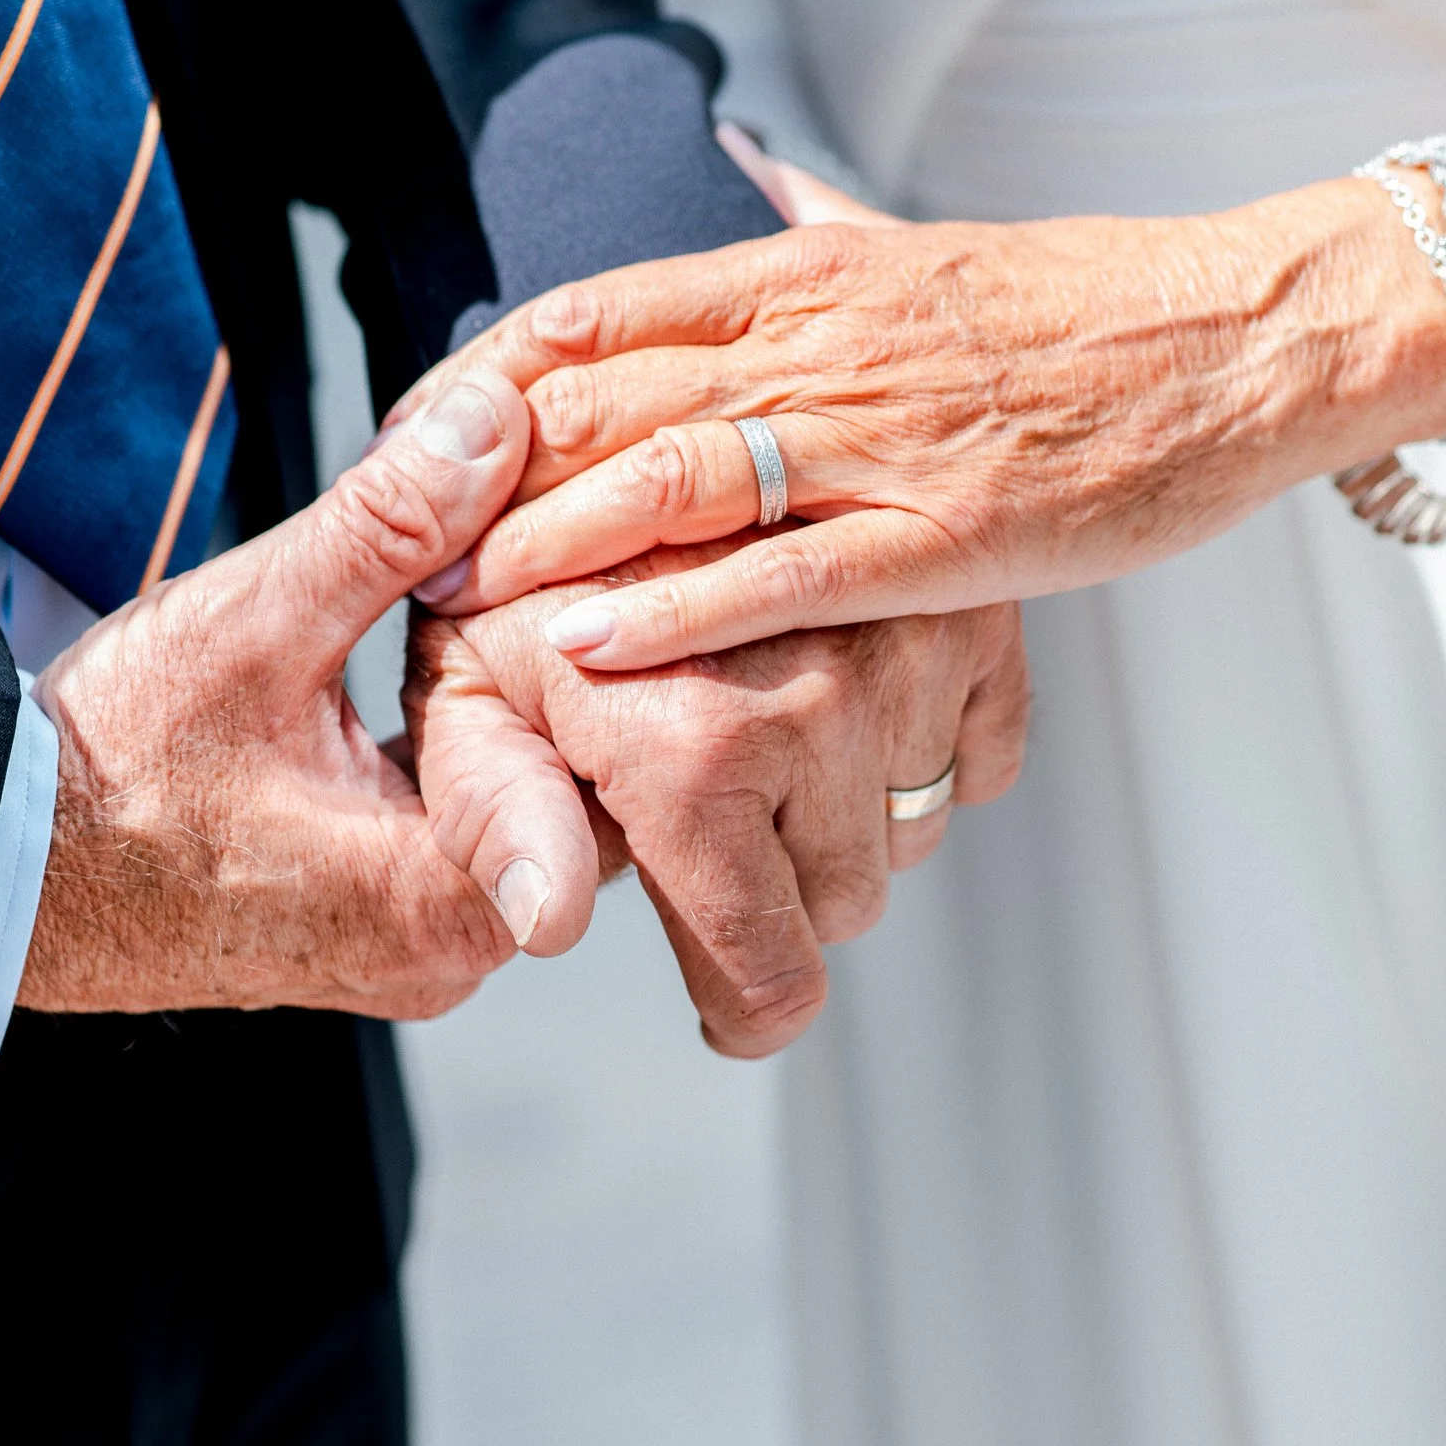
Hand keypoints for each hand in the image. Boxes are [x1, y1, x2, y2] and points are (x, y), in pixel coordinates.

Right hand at [17, 369, 591, 1016]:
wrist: (0, 868)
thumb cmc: (107, 771)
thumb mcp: (254, 619)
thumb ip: (389, 525)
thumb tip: (495, 424)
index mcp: (447, 899)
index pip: (623, 786)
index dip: (621, 668)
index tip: (606, 580)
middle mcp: (447, 954)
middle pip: (585, 807)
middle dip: (571, 689)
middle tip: (564, 577)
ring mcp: (410, 956)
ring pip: (523, 821)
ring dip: (517, 723)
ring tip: (502, 619)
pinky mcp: (374, 939)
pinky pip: (464, 843)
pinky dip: (464, 763)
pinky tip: (443, 684)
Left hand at [399, 182, 1445, 670]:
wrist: (1239, 337)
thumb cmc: (1083, 307)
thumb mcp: (923, 251)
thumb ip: (817, 225)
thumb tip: (742, 176)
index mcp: (805, 276)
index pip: (596, 311)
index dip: (484, 378)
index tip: (415, 439)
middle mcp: (821, 344)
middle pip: (605, 393)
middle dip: (486, 473)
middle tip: (402, 539)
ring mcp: (881, 439)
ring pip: (674, 474)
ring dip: (550, 539)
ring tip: (461, 593)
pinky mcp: (945, 535)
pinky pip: (785, 574)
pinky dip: (676, 612)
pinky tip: (594, 648)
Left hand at [405, 542, 1028, 1055]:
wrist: (616, 433)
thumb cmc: (520, 578)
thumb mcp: (465, 701)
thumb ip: (494, 823)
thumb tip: (549, 927)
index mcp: (700, 750)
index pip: (769, 975)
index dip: (744, 1012)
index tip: (724, 1007)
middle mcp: (826, 704)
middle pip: (845, 907)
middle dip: (781, 892)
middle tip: (709, 821)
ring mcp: (912, 653)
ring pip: (912, 832)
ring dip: (847, 815)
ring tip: (763, 743)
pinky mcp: (971, 616)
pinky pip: (980, 760)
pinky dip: (922, 750)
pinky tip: (840, 707)